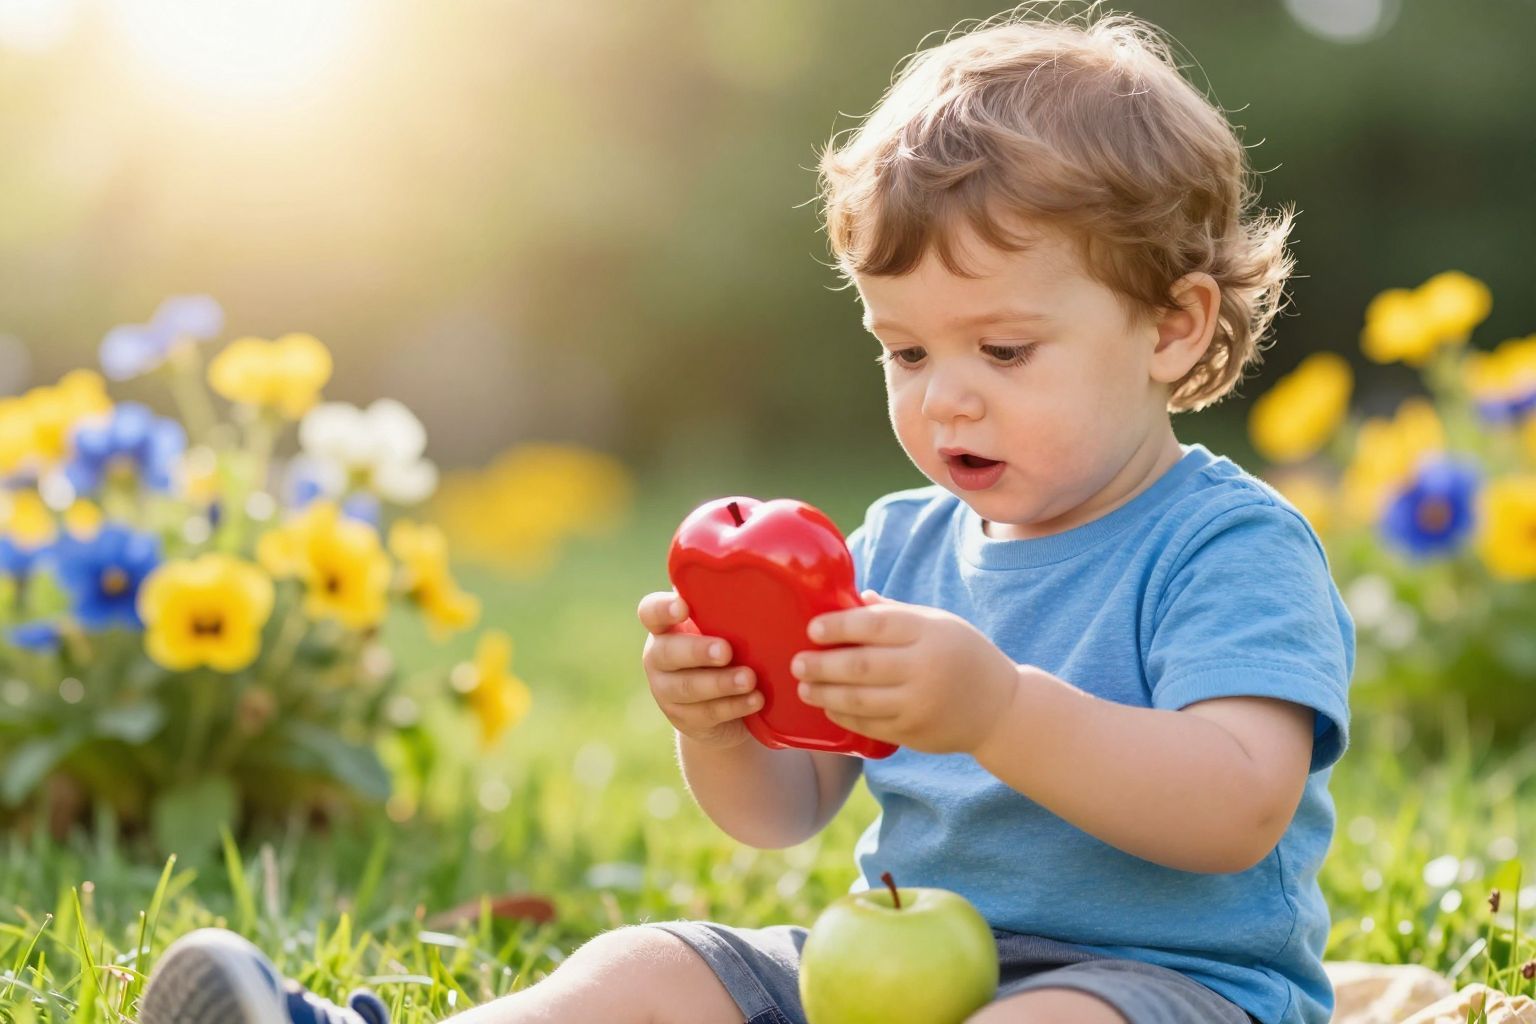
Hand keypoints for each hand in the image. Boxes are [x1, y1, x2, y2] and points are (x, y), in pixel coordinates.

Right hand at [637, 590, 762, 749]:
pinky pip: (707, 713)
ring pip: (687, 688)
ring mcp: (666, 691)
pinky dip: (734, 706)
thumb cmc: (727, 650)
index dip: (662, 609)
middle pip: (667, 653)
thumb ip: (729, 606)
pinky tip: (757, 700)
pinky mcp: (683, 719)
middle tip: (726, 650)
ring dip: (720, 683)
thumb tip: (769, 567)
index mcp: (666, 627)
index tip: (684, 607)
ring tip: (750, 679)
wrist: (723, 708)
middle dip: (697, 651)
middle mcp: (659, 657)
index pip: (650, 612)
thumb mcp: (724, 627)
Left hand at [791, 591, 1020, 754]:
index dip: (839, 626)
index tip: (812, 629)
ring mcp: (919, 704)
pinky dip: (844, 716)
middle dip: (822, 665)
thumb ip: (895, 613)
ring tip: (804, 687)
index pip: (876, 626)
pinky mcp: (914, 733)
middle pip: (861, 666)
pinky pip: (869, 725)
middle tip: (797, 662)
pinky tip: (828, 706)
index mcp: (929, 632)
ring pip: (860, 701)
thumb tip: (852, 599)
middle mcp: (924, 668)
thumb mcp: (938, 623)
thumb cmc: (962, 654)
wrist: (1000, 708)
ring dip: (825, 694)